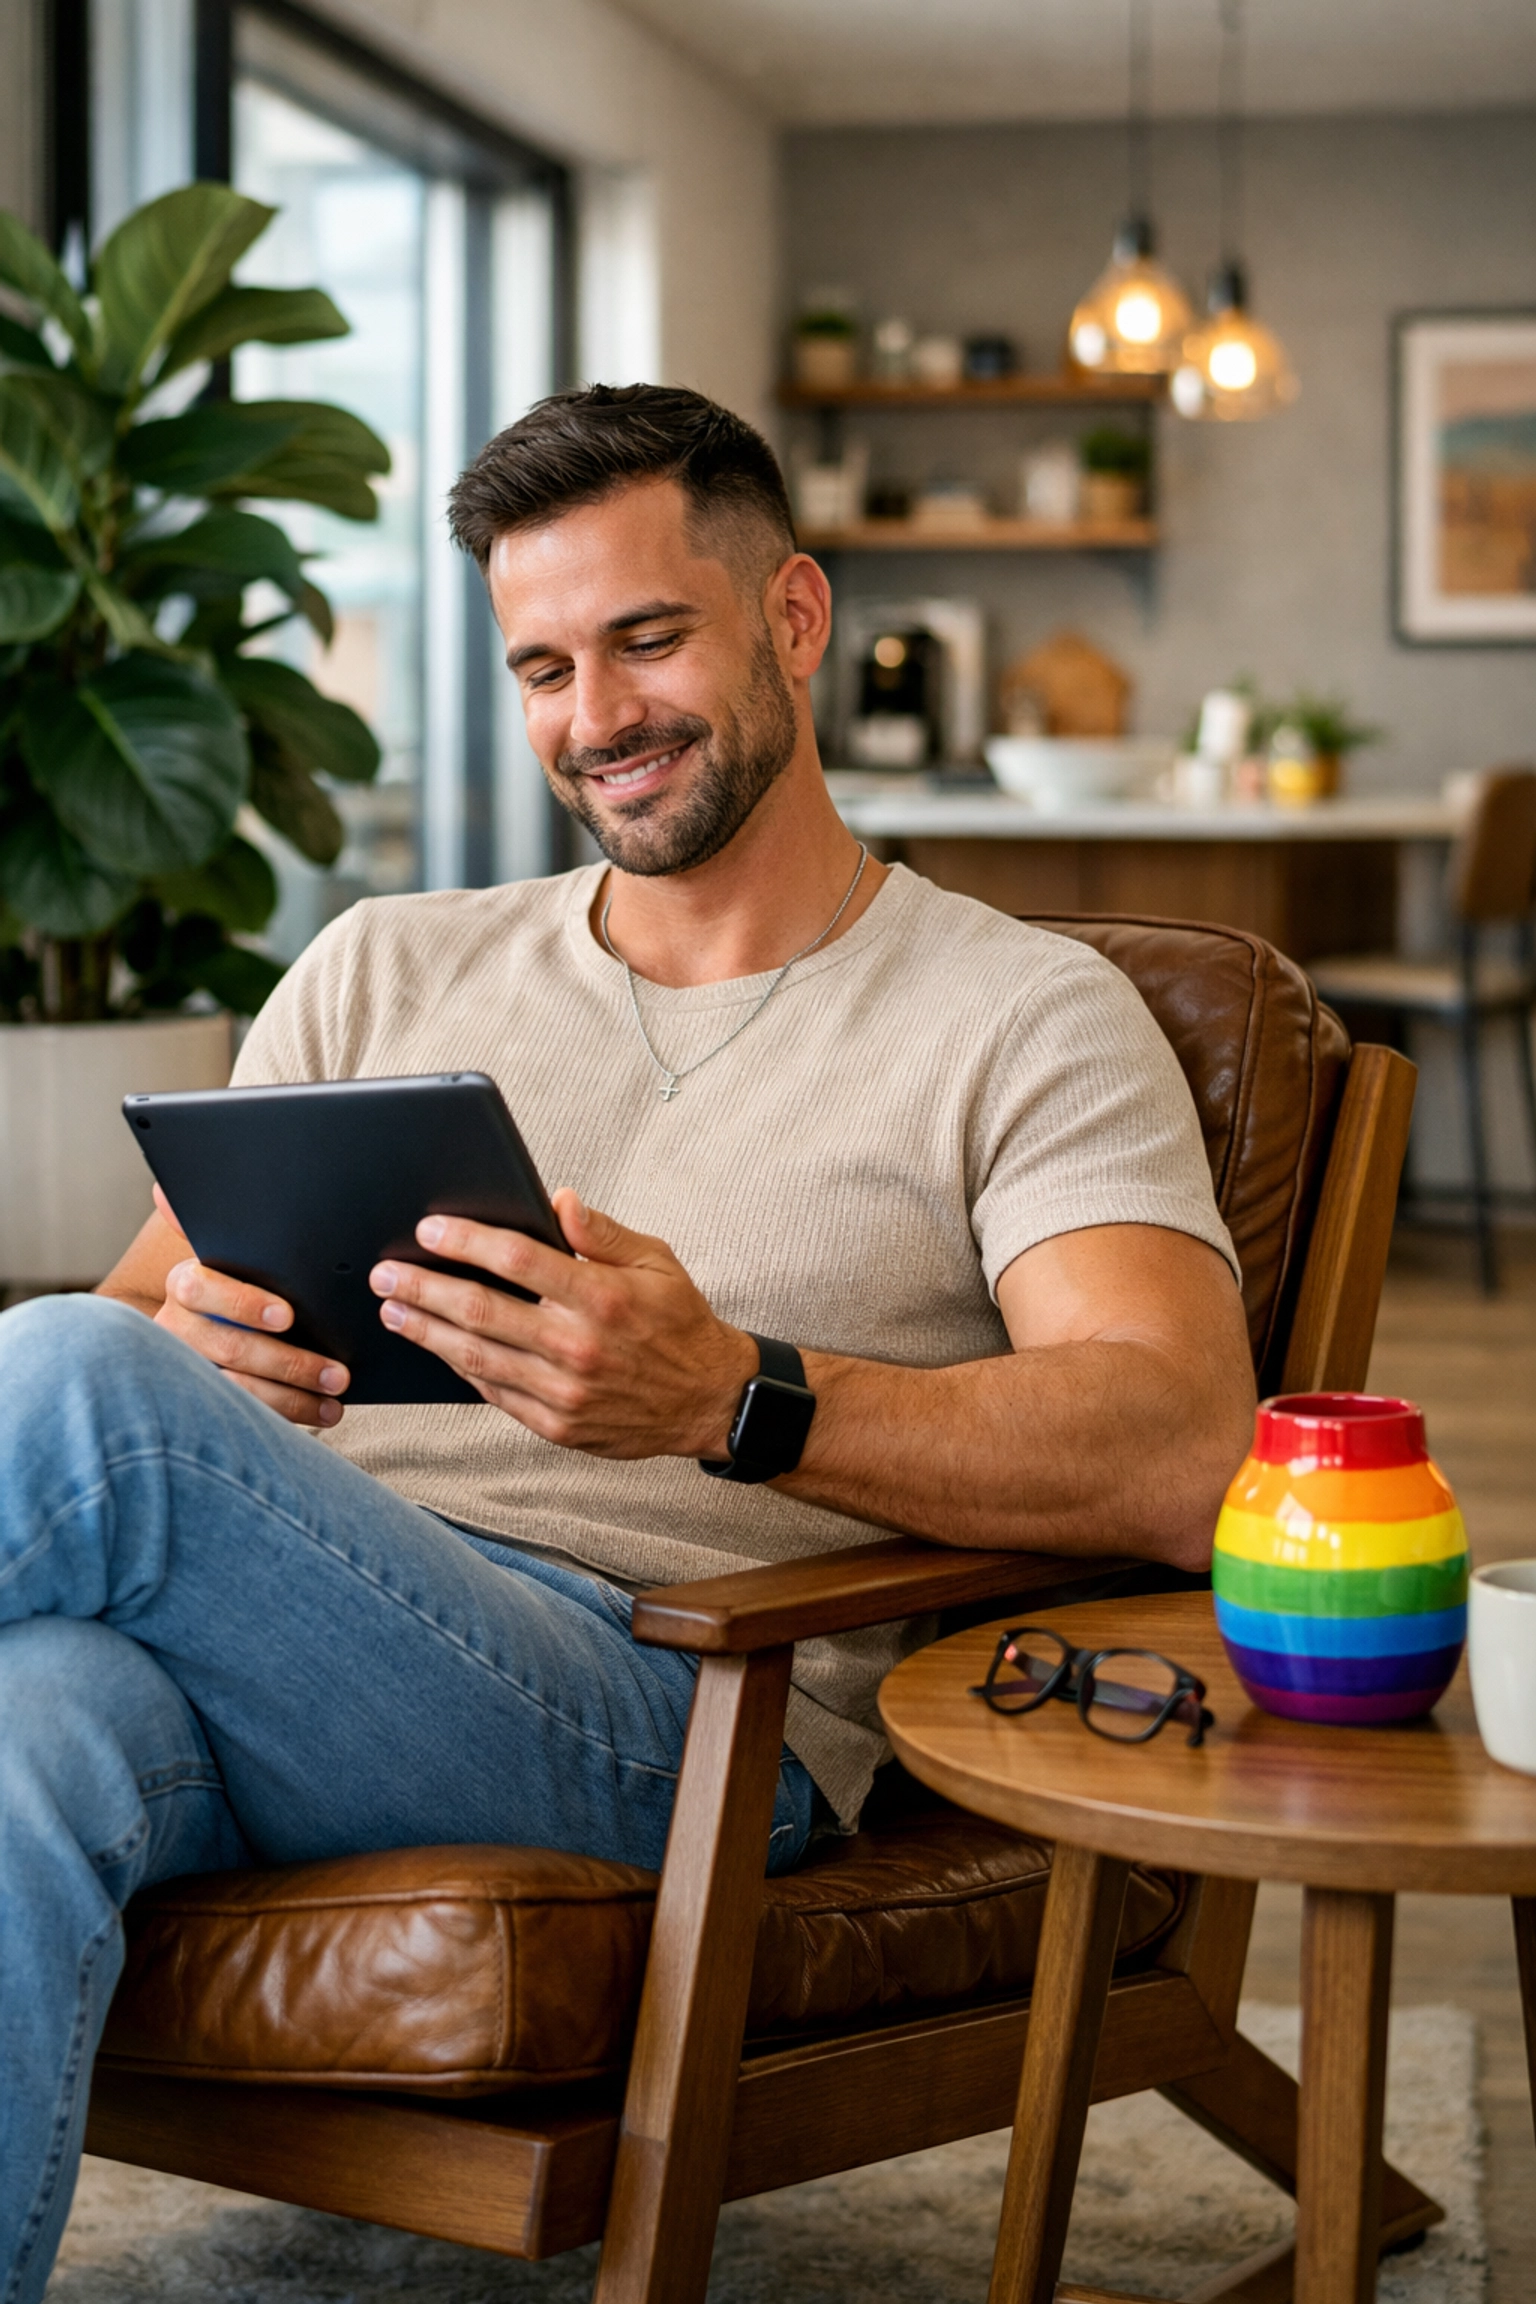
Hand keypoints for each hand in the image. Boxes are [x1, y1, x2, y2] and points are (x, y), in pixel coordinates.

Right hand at [150, 1185, 350, 1427]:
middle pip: (230, 1347)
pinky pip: (243, 1412)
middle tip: (336, 1372)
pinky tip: (323, 1414)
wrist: (203, 1321)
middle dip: (289, 1362)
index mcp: (185, 1283)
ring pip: (237, 1387)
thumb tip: (164, 1191)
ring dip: (293, 1396)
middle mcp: (177, 1327)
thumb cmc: (233, 1277)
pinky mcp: (203, 1401)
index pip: (201, 1289)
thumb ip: (210, 1222)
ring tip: (336, 1396)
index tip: (288, 1316)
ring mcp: (188, 1367)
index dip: (244, 1303)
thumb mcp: (227, 1250)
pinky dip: (288, 1415)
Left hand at [368, 1189, 756, 1458]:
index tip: (429, 1228)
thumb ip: (601, 1232)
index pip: (518, 1261)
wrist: (709, 1401)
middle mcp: (578, 1346)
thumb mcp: (656, 1261)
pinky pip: (493, 1393)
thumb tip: (558, 1199)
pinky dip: (458, 1369)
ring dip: (427, 1331)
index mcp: (602, 1297)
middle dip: (424, 1288)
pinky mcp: (556, 1425)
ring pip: (476, 1356)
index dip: (467, 1241)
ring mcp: (564, 1391)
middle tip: (386, 1273)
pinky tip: (435, 1347)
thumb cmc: (679, 1323)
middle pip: (481, 1310)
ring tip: (393, 1311)